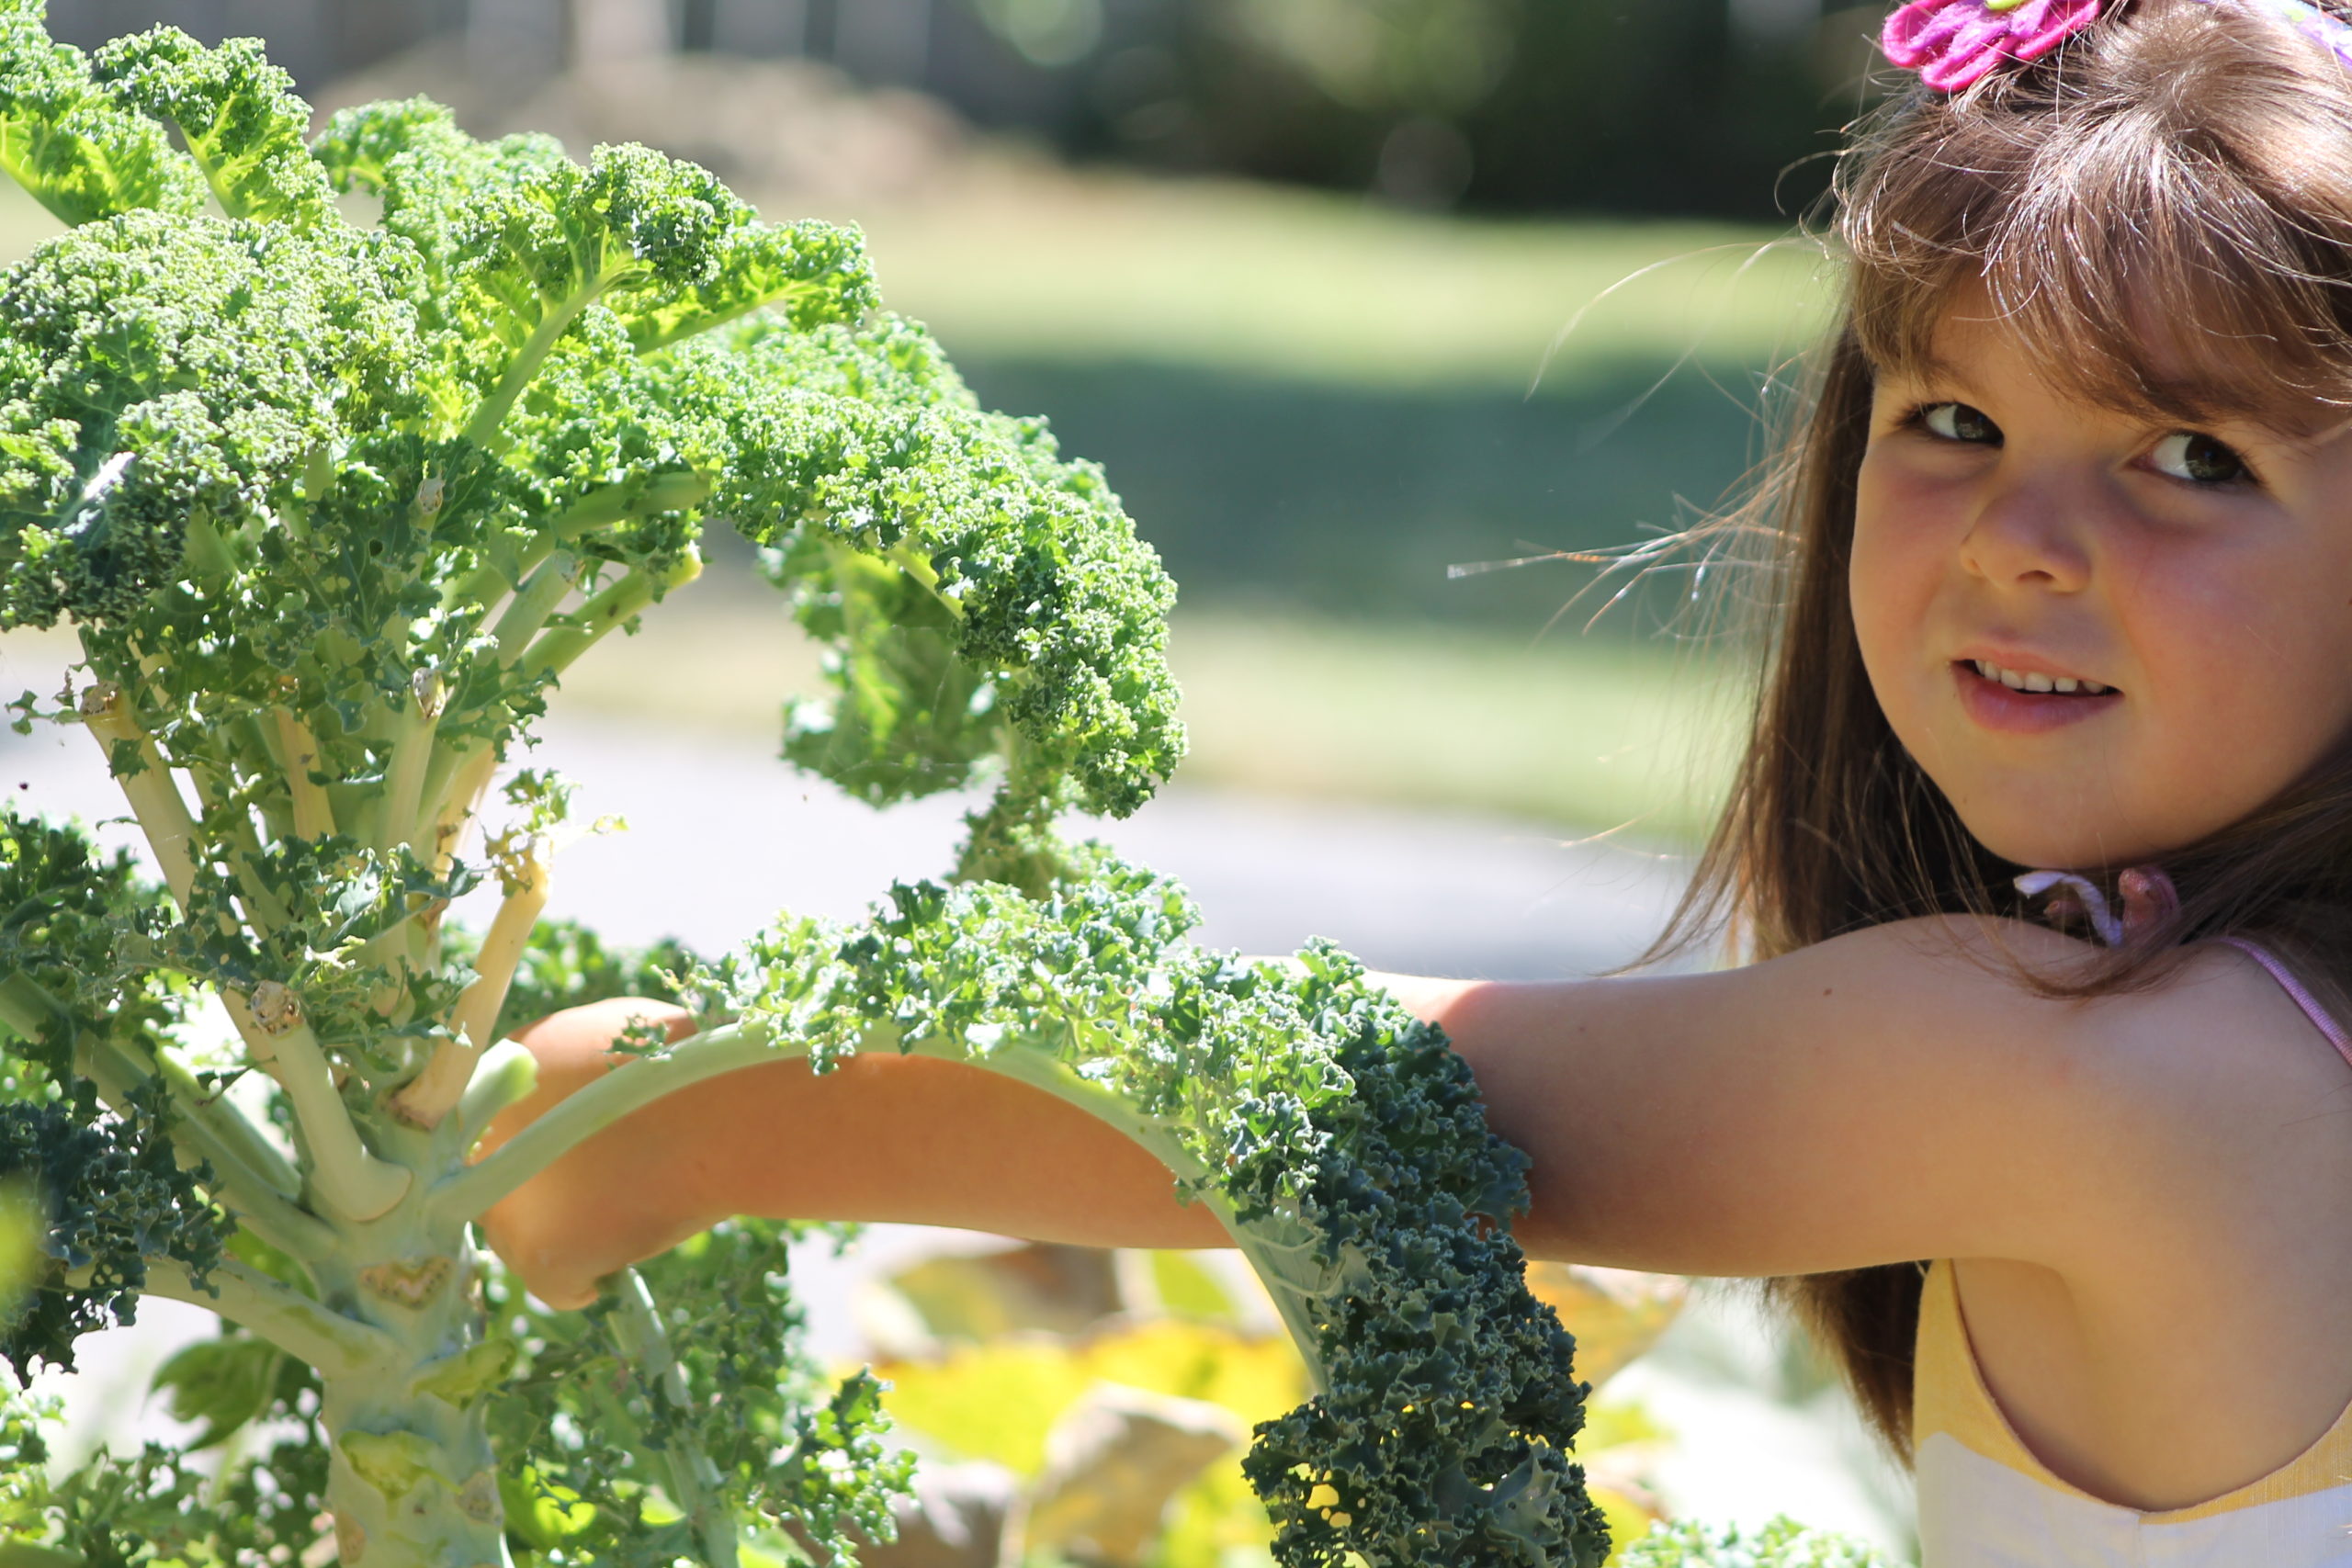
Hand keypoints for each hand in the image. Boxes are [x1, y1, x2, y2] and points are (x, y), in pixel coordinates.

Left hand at [472, 996, 699, 1309]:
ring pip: (520, 1240)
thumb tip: (574, 1100)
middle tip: (600, 1192)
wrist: (724, 1110)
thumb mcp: (614, 1037)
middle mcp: (490, 1139)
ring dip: (565, 1237)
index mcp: (507, 1076)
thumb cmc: (693, 1063)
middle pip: (502, 1184)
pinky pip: (554, 1286)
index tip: (573, 1157)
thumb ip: (574, 1067)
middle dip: (545, 1193)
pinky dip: (584, 1283)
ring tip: (622, 1220)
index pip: (502, 1126)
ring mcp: (510, 1201)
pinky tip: (612, 1266)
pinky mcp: (539, 1255)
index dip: (539, 1146)